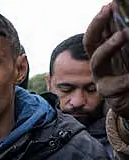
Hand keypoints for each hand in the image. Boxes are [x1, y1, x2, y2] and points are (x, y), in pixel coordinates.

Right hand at [84, 4, 128, 118]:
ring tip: (124, 34)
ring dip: (110, 46)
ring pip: (98, 62)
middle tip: (108, 10)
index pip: (97, 33)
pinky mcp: (109, 94)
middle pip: (91, 42)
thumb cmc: (128, 79)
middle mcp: (99, 65)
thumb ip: (123, 43)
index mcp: (105, 53)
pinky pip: (116, 84)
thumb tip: (125, 29)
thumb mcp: (126, 58)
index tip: (108, 5)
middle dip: (97, 25)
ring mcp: (102, 79)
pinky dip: (125, 79)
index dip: (99, 19)